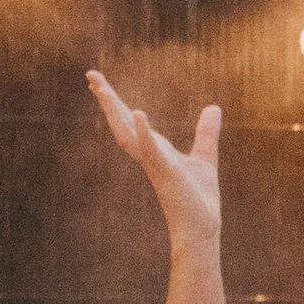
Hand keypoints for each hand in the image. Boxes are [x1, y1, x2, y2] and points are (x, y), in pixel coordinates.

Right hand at [88, 74, 222, 247]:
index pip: (131, 121)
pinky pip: (152, 152)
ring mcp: (155, 165)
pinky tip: (139, 113)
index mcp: (155, 150)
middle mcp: (149, 155)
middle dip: (107, 100)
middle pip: (121, 123)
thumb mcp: (205, 157)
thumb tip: (213, 107)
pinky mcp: (166, 174)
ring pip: (128, 134)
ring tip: (101, 87)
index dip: (115, 102)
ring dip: (115, 111)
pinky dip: (145, 133)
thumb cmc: (198, 198)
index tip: (98, 82)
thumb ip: (206, 133)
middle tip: (90, 75)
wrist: (201, 228)